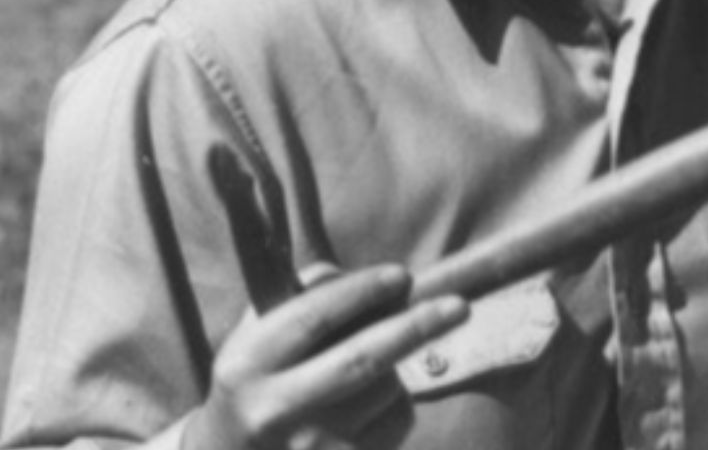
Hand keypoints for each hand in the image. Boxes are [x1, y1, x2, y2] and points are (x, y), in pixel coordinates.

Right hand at [185, 263, 468, 449]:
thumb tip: (373, 282)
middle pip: (361, 361)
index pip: (313, 318)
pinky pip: (397, 421)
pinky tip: (370, 405)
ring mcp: (310, 449)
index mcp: (247, 365)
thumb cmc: (259, 385)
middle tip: (459, 306)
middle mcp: (275, 411)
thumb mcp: (258, 339)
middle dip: (415, 328)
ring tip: (368, 370)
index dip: (362, 292)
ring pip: (386, 389)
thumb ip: (307, 299)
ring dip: (396, 367)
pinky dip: (399, 402)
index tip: (402, 275)